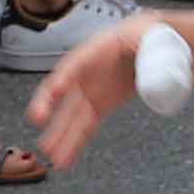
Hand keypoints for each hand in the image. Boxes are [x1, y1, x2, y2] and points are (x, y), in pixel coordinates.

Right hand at [24, 12, 161, 167]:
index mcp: (98, 49)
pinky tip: (66, 158)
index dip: (64, 76)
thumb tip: (153, 78)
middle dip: (50, 106)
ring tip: (53, 155)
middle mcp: (88, 73)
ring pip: (71, 117)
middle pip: (64, 91)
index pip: (77, 62)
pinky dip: (74, 143)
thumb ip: (152, 54)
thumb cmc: (149, 34)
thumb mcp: (153, 36)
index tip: (55, 90)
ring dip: (61, 136)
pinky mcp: (99, 106)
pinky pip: (84, 127)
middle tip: (38, 119)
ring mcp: (91, 91)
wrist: (155, 44)